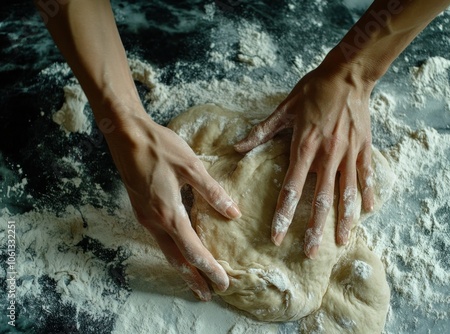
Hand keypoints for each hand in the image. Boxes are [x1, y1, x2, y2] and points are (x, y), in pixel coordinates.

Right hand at [105, 111, 240, 300]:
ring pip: (165, 251)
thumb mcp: (191, 166)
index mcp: (169, 213)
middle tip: (208, 294)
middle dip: (193, 279)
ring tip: (196, 280)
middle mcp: (154, 222)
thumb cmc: (159, 147)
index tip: (223, 283)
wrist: (126, 135)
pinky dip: (172, 251)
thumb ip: (212, 192)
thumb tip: (233, 213)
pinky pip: (159, 238)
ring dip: (182, 268)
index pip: (192, 250)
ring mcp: (145, 217)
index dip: (209, 268)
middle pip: (176, 259)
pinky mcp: (141, 209)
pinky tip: (180, 250)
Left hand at [235, 63, 374, 257]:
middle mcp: (327, 155)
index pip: (292, 188)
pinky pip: (366, 176)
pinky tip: (369, 211)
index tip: (277, 235)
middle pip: (320, 199)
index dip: (283, 214)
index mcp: (304, 147)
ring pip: (346, 193)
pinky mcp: (364, 148)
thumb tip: (237, 147)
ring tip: (342, 242)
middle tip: (309, 252)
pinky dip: (368, 193)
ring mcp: (348, 153)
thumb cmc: (313, 90)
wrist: (347, 74)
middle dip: (314, 228)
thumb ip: (261, 131)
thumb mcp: (284, 109)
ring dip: (344, 219)